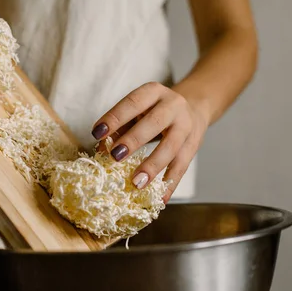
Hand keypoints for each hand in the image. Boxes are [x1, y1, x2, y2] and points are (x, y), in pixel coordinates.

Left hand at [91, 82, 210, 202]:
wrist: (193, 107)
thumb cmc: (154, 111)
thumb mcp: (137, 111)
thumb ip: (118, 127)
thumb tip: (100, 150)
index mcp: (153, 92)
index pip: (132, 102)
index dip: (115, 117)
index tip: (97, 133)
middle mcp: (173, 105)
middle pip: (154, 122)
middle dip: (134, 140)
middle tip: (116, 156)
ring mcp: (186, 126)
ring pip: (172, 146)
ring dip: (153, 166)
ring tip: (136, 183)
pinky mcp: (194, 145)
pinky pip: (182, 166)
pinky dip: (170, 184)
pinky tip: (160, 198)